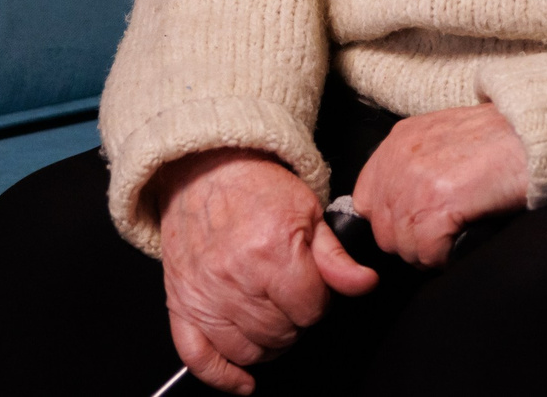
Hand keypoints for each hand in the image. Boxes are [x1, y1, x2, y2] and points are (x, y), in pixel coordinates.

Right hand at [155, 149, 377, 394]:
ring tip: (274, 322)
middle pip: (281, 333)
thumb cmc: (258, 189)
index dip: (319, 301)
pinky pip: (198, 356)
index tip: (314, 288)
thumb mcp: (310, 212)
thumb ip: (337, 257)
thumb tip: (365, 284)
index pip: (311, 309)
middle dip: (296, 321)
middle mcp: (235, 277)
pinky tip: (243, 381)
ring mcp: (205, 295)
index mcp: (272, 252)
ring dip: (268, 344)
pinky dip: (221, 376)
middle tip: (294, 299)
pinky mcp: (181, 305)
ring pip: (248, 349)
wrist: (207, 172)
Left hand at [350, 104, 529, 266]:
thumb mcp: (446, 137)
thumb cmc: (503, 139)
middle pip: (384, 230)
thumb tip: (404, 207)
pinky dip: (447, 256)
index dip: (393, 221)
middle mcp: (399, 158)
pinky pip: (428, 253)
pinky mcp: (437, 204)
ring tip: (460, 234)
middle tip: (447, 234)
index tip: (419, 225)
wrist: (538, 135)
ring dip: (432, 251)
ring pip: (404, 247)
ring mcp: (415, 181)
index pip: (367, 200)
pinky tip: (468, 236)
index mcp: (399, 140)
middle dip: (415, 241)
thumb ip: (417, 164)